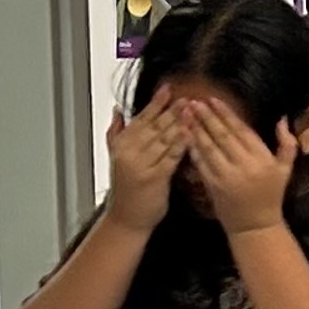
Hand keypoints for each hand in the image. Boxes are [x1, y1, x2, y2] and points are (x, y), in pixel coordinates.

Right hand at [103, 87, 185, 235]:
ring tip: (193, 110)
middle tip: (186, 98)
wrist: (126, 219)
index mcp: (121, 145)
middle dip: (172, 111)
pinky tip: (191, 133)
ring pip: (164, 139)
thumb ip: (116, 133)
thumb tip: (117, 111)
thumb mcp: (115, 157)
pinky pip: (171, 157)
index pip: (141, 118)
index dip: (155, 103)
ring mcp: (142, 165)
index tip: (168, 89)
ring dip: (180, 123)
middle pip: (154, 126)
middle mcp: (130, 153)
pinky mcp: (155, 178)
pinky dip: (181, 144)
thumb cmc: (125, 191)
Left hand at [184, 98, 294, 236]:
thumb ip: (287, 143)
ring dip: (195, 129)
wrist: (254, 226)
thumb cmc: (271, 195)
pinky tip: (183, 136)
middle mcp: (242, 164)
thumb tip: (282, 119)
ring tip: (184, 114)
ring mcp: (225, 176)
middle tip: (193, 101)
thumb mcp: (285, 169)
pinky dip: (192, 149)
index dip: (225, 113)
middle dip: (206, 117)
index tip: (213, 99)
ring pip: (208, 148)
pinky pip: (200, 164)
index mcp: (260, 157)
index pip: (240, 130)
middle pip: (221, 135)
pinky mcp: (212, 186)